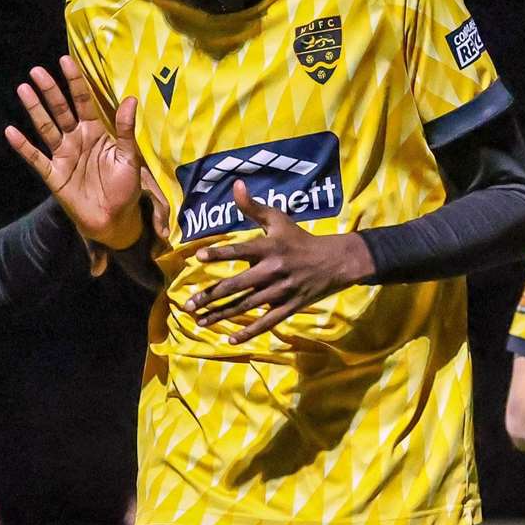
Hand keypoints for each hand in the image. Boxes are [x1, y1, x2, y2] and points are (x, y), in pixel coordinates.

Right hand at [4, 55, 150, 248]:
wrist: (115, 219)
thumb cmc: (124, 187)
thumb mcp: (129, 156)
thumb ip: (126, 129)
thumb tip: (131, 99)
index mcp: (96, 131)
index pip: (83, 100)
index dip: (75, 81)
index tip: (65, 60)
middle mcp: (76, 138)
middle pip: (60, 109)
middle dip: (50, 90)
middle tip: (37, 70)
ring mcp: (63, 155)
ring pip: (46, 127)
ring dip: (35, 109)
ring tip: (23, 89)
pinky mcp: (54, 174)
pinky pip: (36, 158)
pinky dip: (23, 146)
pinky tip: (11, 131)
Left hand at [184, 180, 373, 344]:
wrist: (335, 261)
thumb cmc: (300, 239)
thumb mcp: (279, 220)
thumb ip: (253, 207)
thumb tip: (236, 185)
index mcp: (269, 248)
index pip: (240, 250)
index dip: (220, 253)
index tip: (199, 256)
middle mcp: (273, 270)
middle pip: (237, 285)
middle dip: (211, 295)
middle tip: (188, 305)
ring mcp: (281, 291)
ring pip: (246, 305)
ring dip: (221, 314)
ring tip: (200, 321)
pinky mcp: (288, 307)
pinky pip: (266, 322)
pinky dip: (249, 332)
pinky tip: (230, 338)